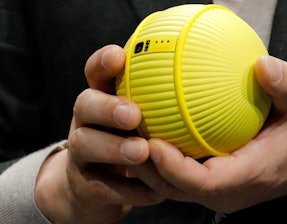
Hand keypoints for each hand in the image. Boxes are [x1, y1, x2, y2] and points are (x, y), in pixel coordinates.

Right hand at [35, 45, 161, 222]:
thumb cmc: (130, 141)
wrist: (96, 187)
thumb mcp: (142, 117)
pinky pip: (102, 185)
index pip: (96, 73)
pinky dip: (128, 189)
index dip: (103, 63)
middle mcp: (86, 121)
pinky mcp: (85, 182)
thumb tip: (204, 78)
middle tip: (133, 114)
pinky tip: (155, 192)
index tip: (119, 56)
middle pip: (84, 104)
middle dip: (106, 107)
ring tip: (143, 152)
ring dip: (113, 148)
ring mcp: (81, 152)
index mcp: (102, 99)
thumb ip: (161, 100)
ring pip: (84, 144)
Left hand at [132, 55, 286, 212]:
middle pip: (178, 190)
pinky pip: (182, 181)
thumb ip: (285, 85)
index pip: (204, 183)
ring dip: (150, 167)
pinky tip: (151, 137)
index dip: (172, 167)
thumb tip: (262, 64)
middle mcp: (232, 192)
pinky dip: (163, 164)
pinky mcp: (218, 189)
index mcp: (251, 175)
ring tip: (130, 137)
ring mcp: (223, 194)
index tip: (150, 141)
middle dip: (148, 167)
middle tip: (126, 135)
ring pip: (175, 189)